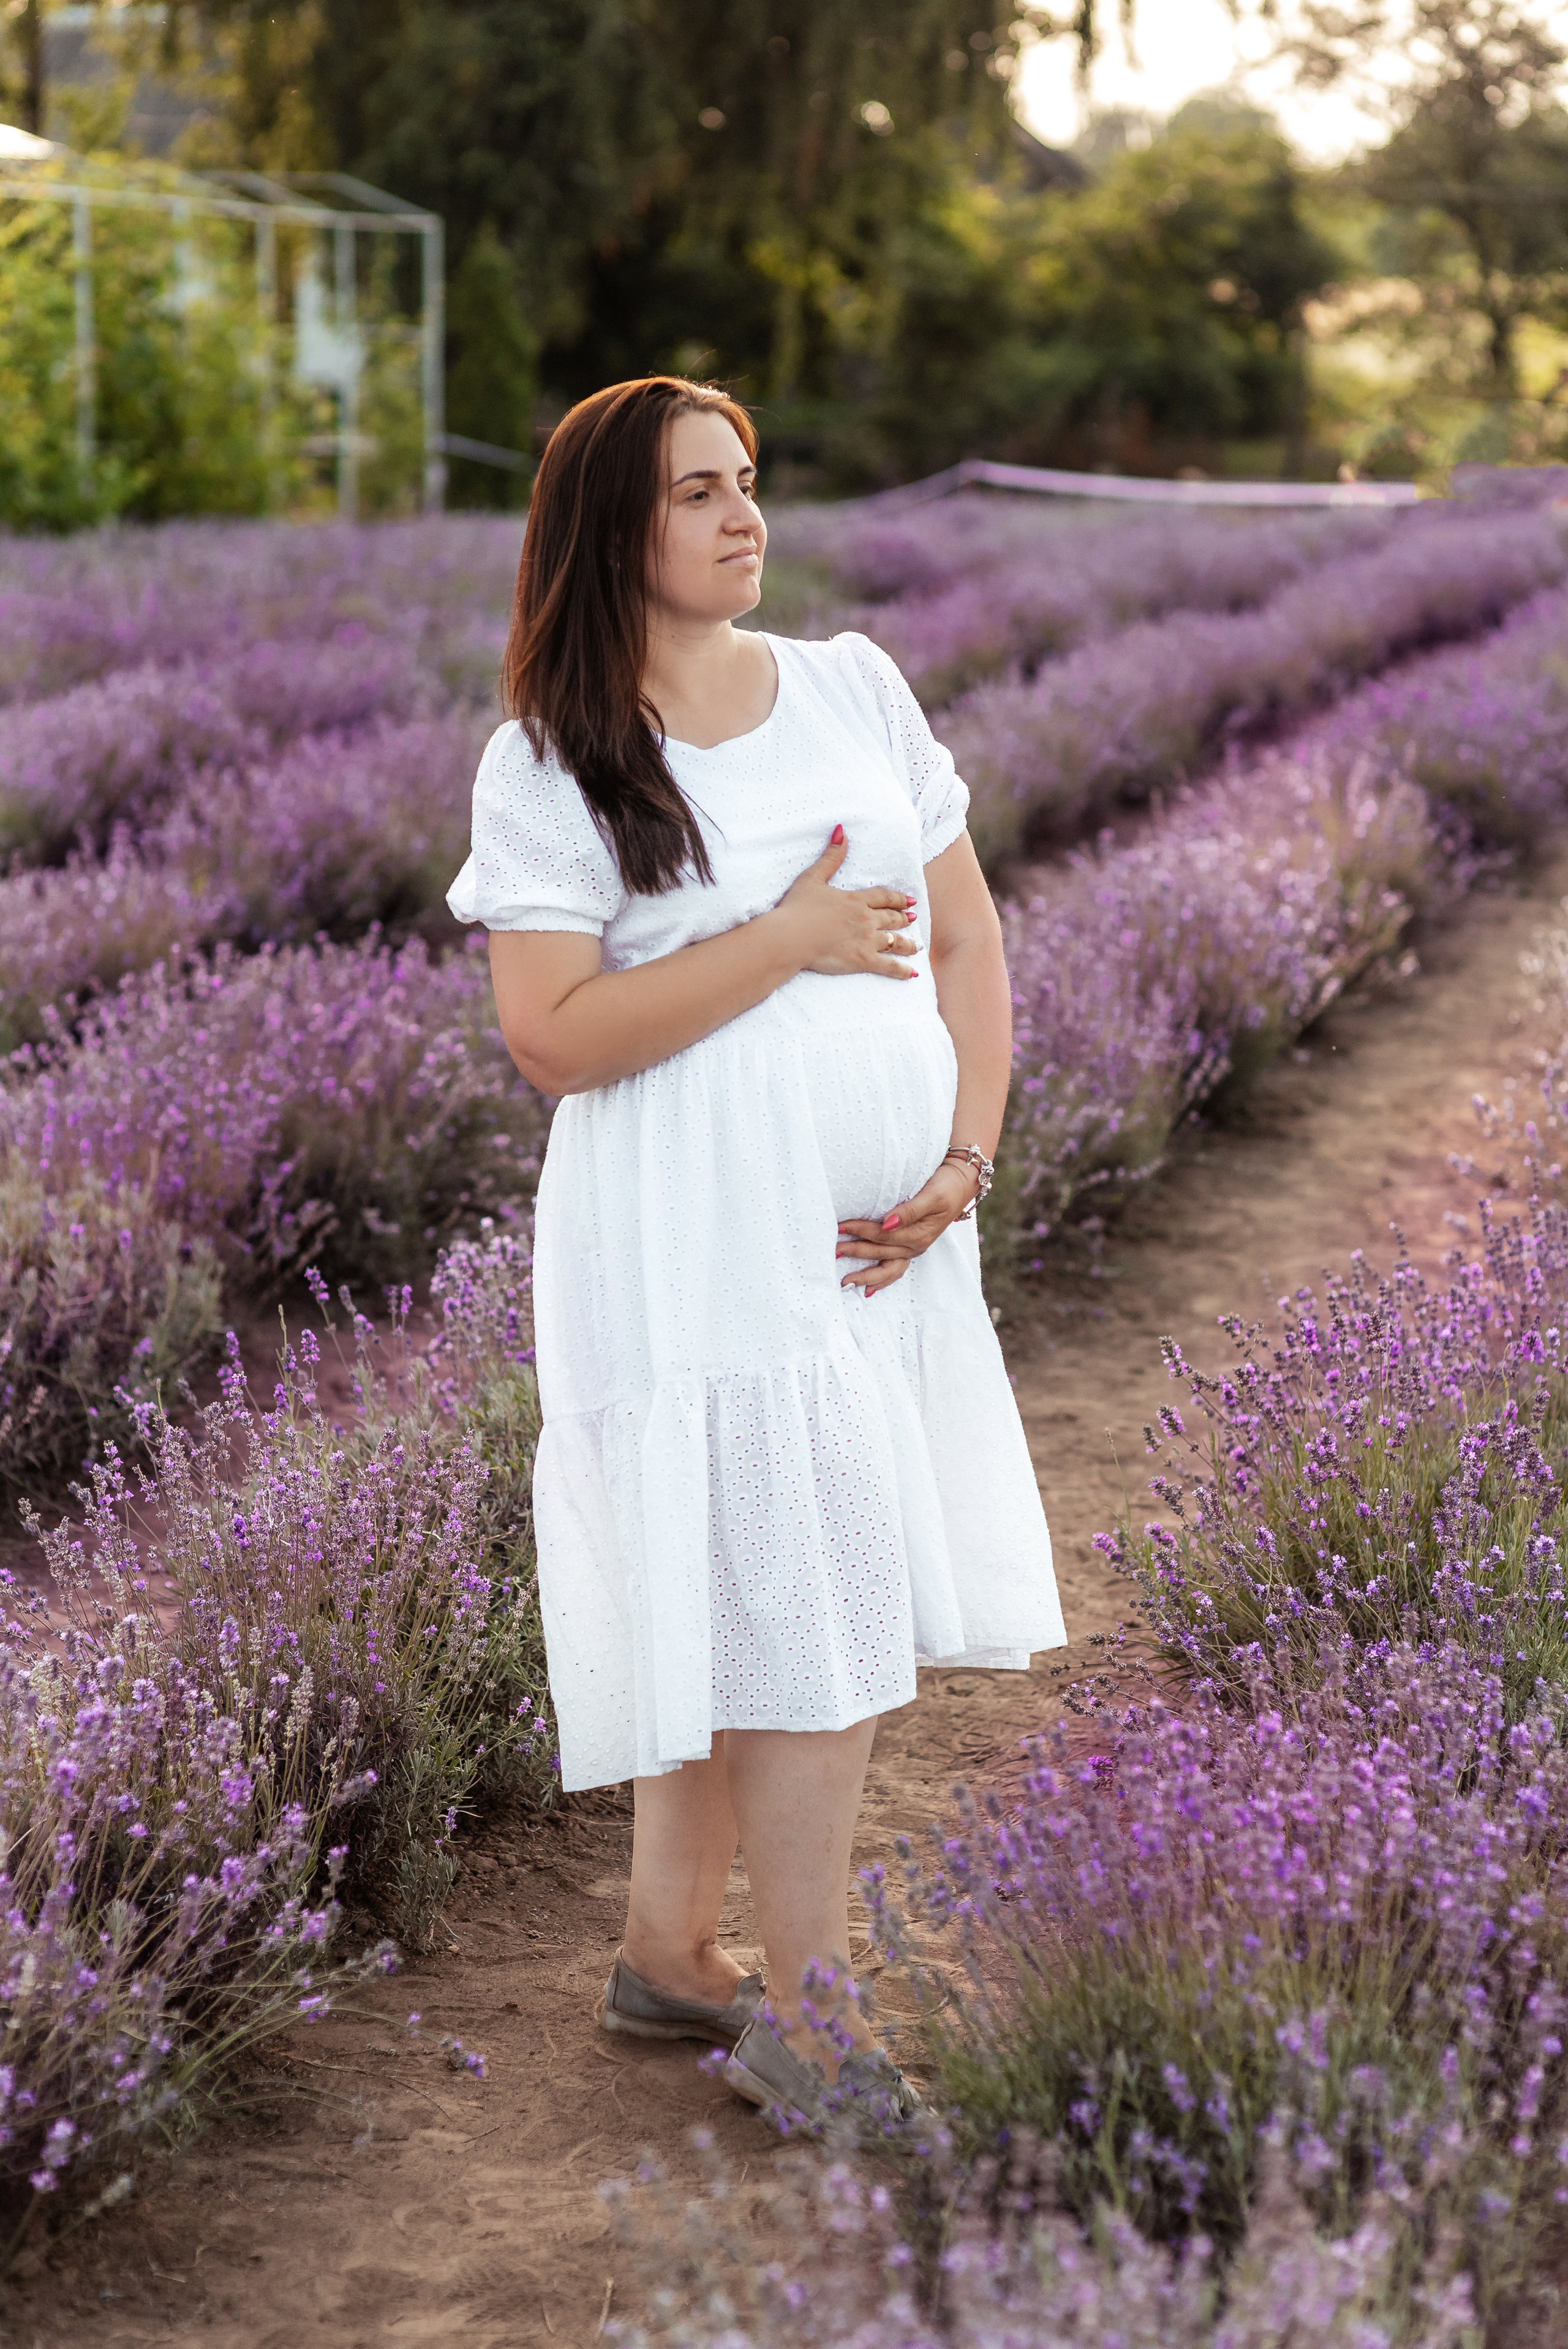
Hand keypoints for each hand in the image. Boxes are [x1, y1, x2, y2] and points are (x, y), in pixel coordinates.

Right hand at [772, 827, 917, 979]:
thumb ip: (831, 857)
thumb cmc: (797, 908)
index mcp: (855, 900)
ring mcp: (867, 941)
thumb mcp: (813, 877)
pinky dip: (902, 970)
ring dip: (908, 944)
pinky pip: (889, 966)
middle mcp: (866, 919)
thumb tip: (841, 831)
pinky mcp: (863, 960)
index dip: (898, 899)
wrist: (791, 938)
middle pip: (892, 918)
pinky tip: (912, 974)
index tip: (909, 900)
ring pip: (895, 941)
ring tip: (917, 947)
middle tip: (914, 919)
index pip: (883, 898)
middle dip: (904, 918)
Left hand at [835, 1158, 977, 1293]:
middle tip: (833, 1250)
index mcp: (919, 1233)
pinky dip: (882, 1280)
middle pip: (880, 1252)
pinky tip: (868, 1289)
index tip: (840, 1226)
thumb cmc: (946, 1185)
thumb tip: (886, 1223)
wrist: (963, 1183)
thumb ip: (909, 1211)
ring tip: (846, 1281)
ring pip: (887, 1268)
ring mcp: (914, 1249)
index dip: (860, 1230)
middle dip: (855, 1252)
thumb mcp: (932, 1195)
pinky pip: (895, 1269)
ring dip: (866, 1274)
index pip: (883, 1235)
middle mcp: (916, 1246)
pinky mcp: (912, 1247)